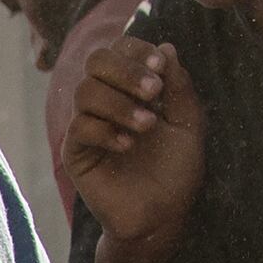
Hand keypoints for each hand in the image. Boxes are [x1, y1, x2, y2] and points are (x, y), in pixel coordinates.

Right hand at [66, 38, 205, 253]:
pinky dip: (106, 131)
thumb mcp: (188, 122)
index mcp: (130, 88)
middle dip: (126, 71)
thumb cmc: (176, 169)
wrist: (162, 215)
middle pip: (97, 61)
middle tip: (153, 92)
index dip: (136, 50)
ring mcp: (87, 127)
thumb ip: (178, 86)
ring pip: (86, 92)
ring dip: (120, 103)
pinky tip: (128, 146)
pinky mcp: (75, 155)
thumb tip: (166, 47)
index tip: (160, 67)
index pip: (120, 49)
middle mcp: (105, 101)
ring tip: (147, 126)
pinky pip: (79, 128)